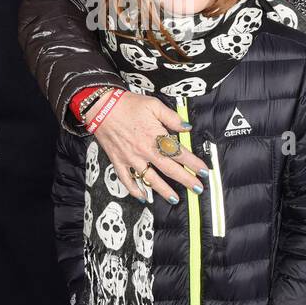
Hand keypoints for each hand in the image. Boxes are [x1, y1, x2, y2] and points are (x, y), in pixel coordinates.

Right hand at [88, 92, 207, 204]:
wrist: (101, 107)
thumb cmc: (128, 105)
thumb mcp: (154, 105)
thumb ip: (172, 117)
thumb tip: (187, 127)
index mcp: (155, 136)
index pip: (179, 153)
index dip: (193, 163)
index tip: (204, 171)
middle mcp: (144, 151)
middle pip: (169, 169)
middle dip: (185, 180)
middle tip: (197, 188)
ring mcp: (131, 158)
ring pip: (149, 179)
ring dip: (163, 190)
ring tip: (174, 199)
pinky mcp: (118, 161)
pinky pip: (127, 180)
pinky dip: (135, 190)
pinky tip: (143, 197)